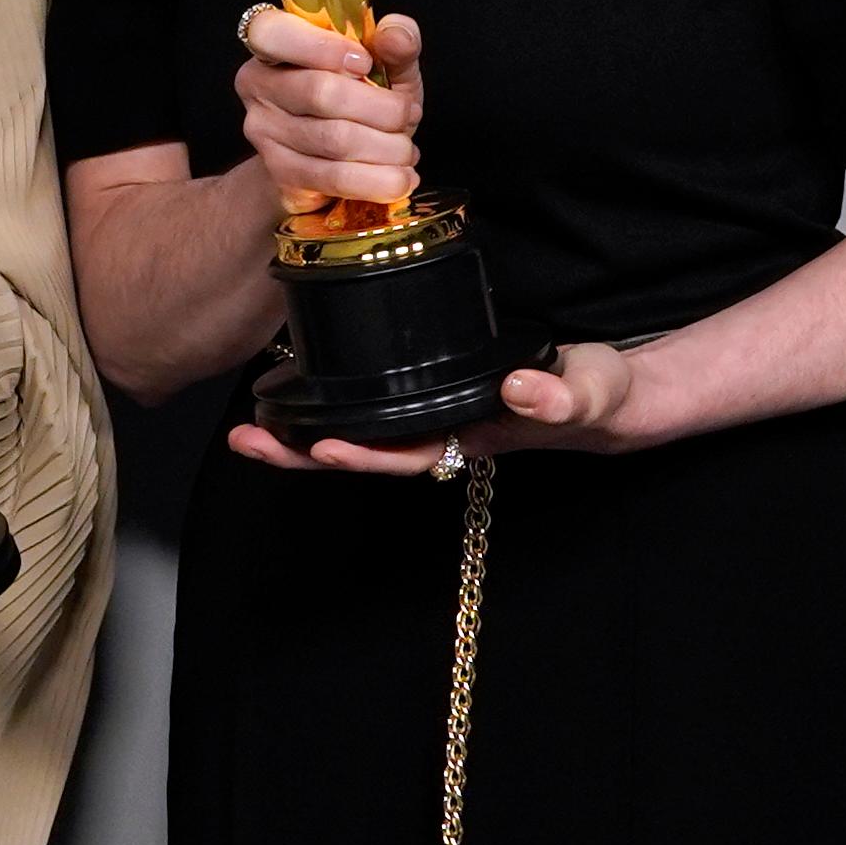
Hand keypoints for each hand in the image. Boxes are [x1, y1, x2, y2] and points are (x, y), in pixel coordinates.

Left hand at [227, 333, 662, 476]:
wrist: (599, 391)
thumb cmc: (593, 394)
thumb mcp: (591, 392)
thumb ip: (564, 397)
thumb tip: (523, 389)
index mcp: (471, 436)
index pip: (408, 453)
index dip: (368, 454)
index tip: (327, 445)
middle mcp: (441, 433)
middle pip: (364, 451)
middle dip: (305, 455)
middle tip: (249, 442)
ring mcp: (430, 415)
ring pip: (357, 432)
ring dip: (302, 435)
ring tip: (246, 429)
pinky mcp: (425, 389)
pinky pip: (367, 403)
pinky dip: (325, 402)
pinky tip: (286, 395)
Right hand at [235, 4, 425, 211]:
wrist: (332, 161)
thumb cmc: (357, 102)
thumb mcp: (384, 67)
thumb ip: (396, 44)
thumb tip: (397, 34)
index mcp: (274, 44)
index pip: (272, 33)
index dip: (322, 47)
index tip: (365, 63)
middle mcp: (258, 85)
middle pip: (320, 92)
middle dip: (381, 108)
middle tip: (408, 115)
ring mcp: (263, 131)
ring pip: (334, 139)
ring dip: (388, 147)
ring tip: (407, 149)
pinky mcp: (280, 173)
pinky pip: (335, 177)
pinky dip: (378, 179)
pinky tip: (399, 177)